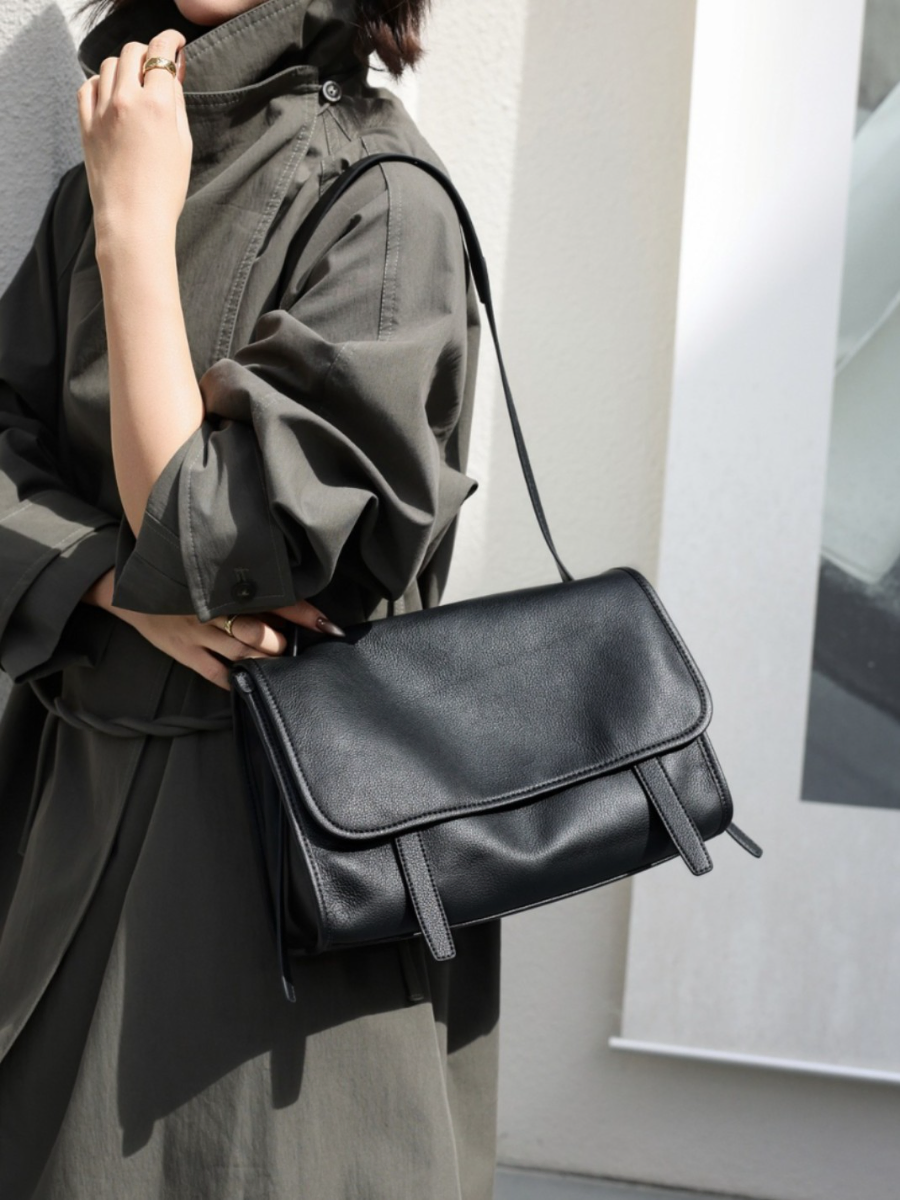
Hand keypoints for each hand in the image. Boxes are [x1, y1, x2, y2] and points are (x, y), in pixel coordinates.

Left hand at [76, 28, 191, 243]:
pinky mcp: (86, 125)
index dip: (170, 42)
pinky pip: (87, 88)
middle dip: (146, 53)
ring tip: (133, 83)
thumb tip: (171, 75)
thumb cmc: (165, 189)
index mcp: (157, 104)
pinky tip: (109, 95)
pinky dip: (99, 84)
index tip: (175, 43)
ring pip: (108, 66)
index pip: (161, 53)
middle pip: (132, 53)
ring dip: (123, 67)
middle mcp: (127, 101)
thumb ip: (176, 103)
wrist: (134, 220)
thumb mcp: (184, 144)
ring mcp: (102, 112)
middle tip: (155, 65)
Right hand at [81, 567, 345, 691]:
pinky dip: (236, 681)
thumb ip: (246, 586)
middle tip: (305, 650)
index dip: (303, 612)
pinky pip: (213, 673)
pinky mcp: (183, 652)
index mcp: (225, 587)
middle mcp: (213, 609)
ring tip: (287, 669)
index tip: (328, 625)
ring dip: (267, 662)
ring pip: (241, 654)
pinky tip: (255, 686)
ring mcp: (197, 633)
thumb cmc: (182, 579)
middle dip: (284, 642)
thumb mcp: (211, 573)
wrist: (130, 588)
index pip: (273, 597)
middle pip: (258, 630)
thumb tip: (290, 601)